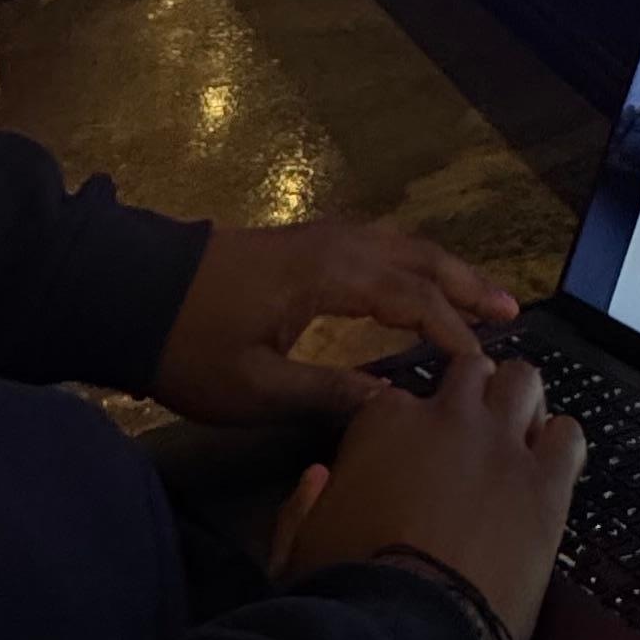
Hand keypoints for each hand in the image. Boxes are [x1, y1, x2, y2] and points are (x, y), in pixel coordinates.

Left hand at [150, 216, 519, 423]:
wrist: (127, 292)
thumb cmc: (189, 346)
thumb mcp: (256, 387)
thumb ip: (330, 392)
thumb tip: (395, 402)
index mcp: (329, 277)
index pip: (414, 300)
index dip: (453, 332)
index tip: (482, 366)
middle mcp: (335, 246)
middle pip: (420, 259)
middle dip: (468, 286)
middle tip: (513, 312)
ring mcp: (318, 238)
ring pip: (401, 246)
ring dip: (445, 269)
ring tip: (483, 295)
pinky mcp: (302, 243)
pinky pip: (379, 244)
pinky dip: (413, 261)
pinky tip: (418, 279)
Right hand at [267, 363, 582, 639]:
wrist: (406, 633)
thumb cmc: (345, 592)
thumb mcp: (298, 548)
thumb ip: (304, 505)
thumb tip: (318, 478)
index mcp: (385, 422)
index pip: (401, 397)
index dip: (407, 429)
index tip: (409, 459)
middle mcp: (448, 417)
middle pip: (471, 371)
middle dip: (472, 394)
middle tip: (472, 435)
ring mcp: (502, 444)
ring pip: (525, 381)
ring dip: (520, 404)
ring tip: (517, 438)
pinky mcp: (546, 483)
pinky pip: (569, 435)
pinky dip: (560, 446)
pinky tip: (548, 473)